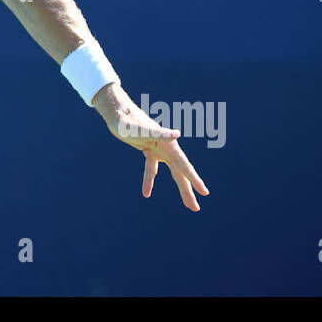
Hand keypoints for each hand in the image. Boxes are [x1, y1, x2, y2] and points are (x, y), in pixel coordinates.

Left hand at [94, 86, 209, 210]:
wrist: (116, 112)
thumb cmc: (127, 120)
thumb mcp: (140, 130)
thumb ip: (159, 133)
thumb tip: (177, 134)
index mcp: (168, 145)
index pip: (184, 166)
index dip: (194, 180)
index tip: (205, 192)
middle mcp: (166, 147)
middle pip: (181, 173)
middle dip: (189, 190)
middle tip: (195, 209)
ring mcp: (158, 148)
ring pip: (173, 172)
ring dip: (180, 187)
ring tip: (187, 205)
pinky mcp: (148, 149)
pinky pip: (152, 167)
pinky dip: (150, 179)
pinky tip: (146, 193)